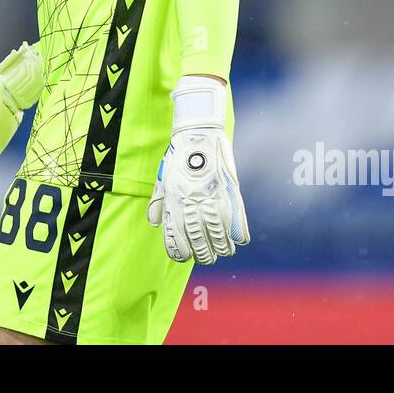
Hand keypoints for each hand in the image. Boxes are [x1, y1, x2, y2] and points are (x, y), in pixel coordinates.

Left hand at [147, 75, 249, 263]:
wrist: (198, 134)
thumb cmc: (178, 157)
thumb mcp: (163, 179)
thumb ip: (159, 202)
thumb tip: (156, 223)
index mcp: (174, 201)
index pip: (176, 237)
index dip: (180, 252)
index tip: (184, 257)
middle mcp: (192, 202)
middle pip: (199, 240)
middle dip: (203, 254)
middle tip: (206, 257)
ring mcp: (212, 198)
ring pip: (218, 234)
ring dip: (221, 248)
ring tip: (223, 252)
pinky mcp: (229, 191)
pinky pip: (235, 219)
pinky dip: (238, 234)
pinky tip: (237, 241)